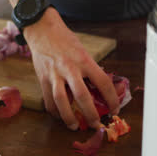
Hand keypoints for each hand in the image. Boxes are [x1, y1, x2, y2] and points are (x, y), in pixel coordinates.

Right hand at [24, 8, 119, 129]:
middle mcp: (70, 67)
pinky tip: (59, 116)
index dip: (111, 98)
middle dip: (90, 113)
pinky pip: (48, 99)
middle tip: (95, 123)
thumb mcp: (82, 51)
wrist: (42, 29)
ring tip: (74, 126)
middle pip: (82, 96)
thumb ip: (89, 69)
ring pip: (62, 100)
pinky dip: (54, 111)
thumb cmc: (65, 40)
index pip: (103, 82)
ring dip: (69, 116)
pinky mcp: (43, 78)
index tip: (114, 108)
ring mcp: (54, 74)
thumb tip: (99, 89)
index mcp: (84, 60)